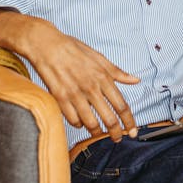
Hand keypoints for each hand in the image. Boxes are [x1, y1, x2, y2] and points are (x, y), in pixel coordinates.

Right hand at [0, 10, 139, 141]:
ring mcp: (75, 94)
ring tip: (98, 134)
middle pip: (109, 119)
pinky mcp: (59, 98)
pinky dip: (78, 124)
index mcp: (103, 77)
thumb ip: (117, 72)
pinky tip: (80, 123)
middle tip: (117, 138)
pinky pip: (72, 120)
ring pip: (91, 123)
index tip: (133, 131)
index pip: (122, 105)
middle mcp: (91, 87)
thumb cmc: (73, 49)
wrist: (46, 44)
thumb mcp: (99, 57)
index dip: (129, 122)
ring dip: (97, 132)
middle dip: (115, 133)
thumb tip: (135, 80)